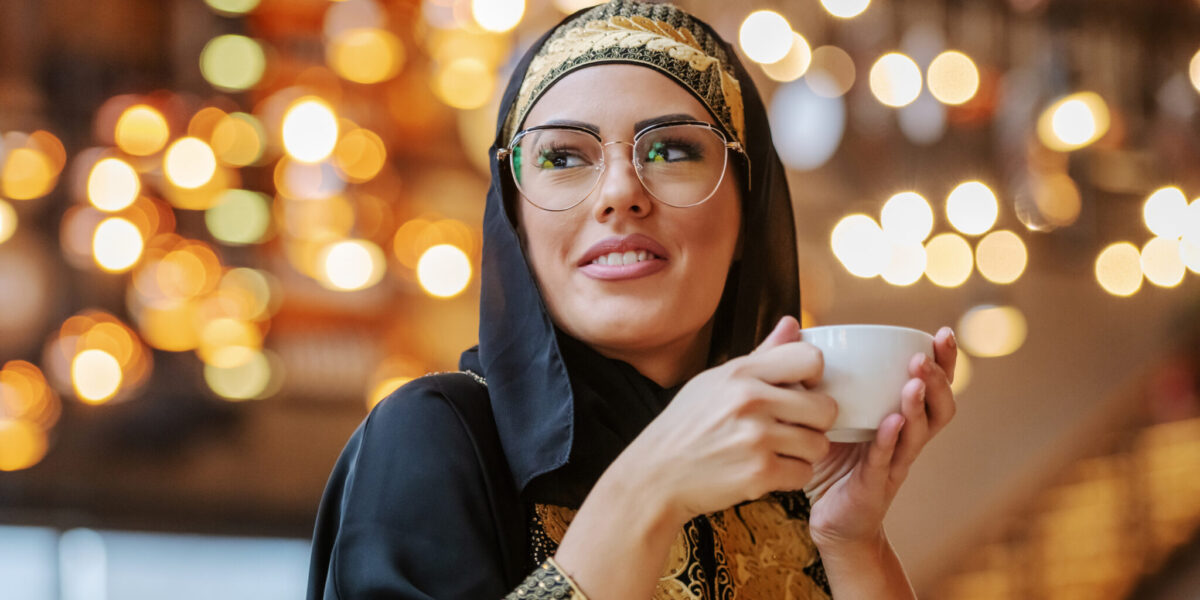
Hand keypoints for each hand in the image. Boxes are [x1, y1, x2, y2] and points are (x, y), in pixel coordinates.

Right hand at [611, 316, 836, 526]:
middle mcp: (751, 400)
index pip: (811, 358)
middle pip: (826, 407)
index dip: (813, 378)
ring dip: (803, 452)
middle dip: (814, 422)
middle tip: (792, 429)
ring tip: (776, 451)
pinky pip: (804, 474)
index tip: (801, 391)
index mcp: (741, 372)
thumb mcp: (715, 380)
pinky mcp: (759, 473)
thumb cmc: (686, 426)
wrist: (655, 475)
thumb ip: (761, 355)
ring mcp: (756, 438)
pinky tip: (766, 471)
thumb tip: (793, 323)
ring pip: (819, 444)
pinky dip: (790, 477)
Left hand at [806, 326, 958, 548]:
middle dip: (938, 380)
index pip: (932, 385)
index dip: (944, 362)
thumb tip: (792, 324)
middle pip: (940, 407)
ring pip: (919, 433)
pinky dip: (890, 440)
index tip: (942, 334)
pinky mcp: (876, 486)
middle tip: (924, 357)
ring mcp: (895, 463)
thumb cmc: (828, 461)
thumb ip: (809, 372)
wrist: (828, 519)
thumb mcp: (818, 411)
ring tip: (914, 382)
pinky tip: (891, 422)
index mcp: (900, 417)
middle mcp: (905, 438)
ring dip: (918, 405)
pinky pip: (888, 461)